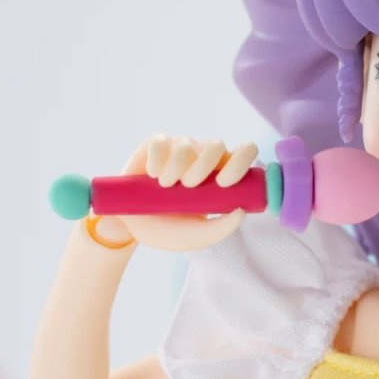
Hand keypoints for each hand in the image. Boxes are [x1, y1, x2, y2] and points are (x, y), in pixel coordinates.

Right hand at [93, 135, 258, 251]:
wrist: (133, 227)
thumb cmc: (171, 229)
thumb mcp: (198, 236)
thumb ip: (222, 228)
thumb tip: (241, 211)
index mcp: (223, 174)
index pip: (245, 151)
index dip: (241, 161)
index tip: (225, 183)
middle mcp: (205, 156)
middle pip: (217, 144)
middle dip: (203, 166)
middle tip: (188, 186)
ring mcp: (181, 147)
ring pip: (187, 145)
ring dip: (176, 167)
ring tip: (166, 186)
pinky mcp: (157, 143)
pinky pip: (161, 142)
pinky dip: (157, 161)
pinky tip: (152, 174)